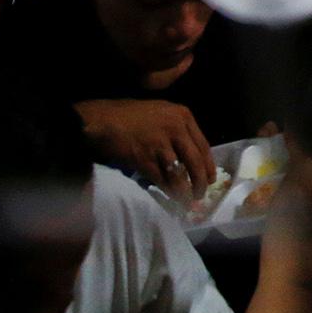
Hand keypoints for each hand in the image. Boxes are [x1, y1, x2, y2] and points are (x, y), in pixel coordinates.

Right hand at [75, 99, 215, 201]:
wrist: (101, 120)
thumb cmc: (129, 115)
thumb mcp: (161, 112)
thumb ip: (177, 128)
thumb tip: (189, 153)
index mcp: (183, 115)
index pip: (203, 145)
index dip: (208, 166)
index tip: (210, 179)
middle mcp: (176, 128)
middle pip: (196, 161)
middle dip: (200, 182)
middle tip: (200, 195)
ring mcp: (160, 143)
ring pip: (180, 173)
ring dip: (184, 190)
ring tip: (185, 201)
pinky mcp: (144, 158)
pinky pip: (161, 179)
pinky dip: (167, 191)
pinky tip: (170, 197)